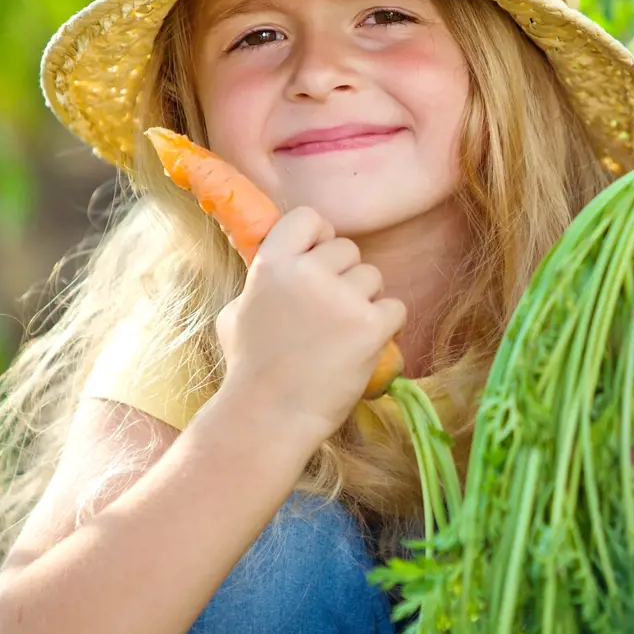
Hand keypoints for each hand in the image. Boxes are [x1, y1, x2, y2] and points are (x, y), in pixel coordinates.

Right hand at [215, 206, 406, 449]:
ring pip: (374, 277)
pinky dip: (386, 326)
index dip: (318, 237)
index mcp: (273, 264)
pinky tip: (363, 346)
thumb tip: (279, 261)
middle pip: (348, 249)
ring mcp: (342, 298)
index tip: (317, 261)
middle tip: (328, 314)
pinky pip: (396, 307)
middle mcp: (308, 273)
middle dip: (344, 277)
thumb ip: (263, 280)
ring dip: (365, 301)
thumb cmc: (251, 369)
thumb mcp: (238, 311)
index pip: (309, 217)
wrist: (270, 416)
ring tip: (341, 334)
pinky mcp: (371, 326)